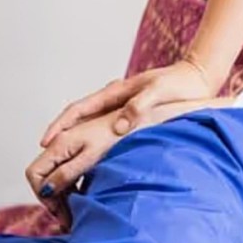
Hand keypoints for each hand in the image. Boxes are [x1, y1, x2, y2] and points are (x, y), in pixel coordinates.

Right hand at [26, 109, 126, 224]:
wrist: (142, 112)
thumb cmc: (121, 132)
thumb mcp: (92, 156)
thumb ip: (68, 172)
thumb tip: (47, 189)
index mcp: (60, 143)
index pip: (35, 172)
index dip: (42, 194)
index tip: (58, 210)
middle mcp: (63, 143)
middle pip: (46, 176)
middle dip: (53, 199)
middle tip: (68, 220)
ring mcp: (75, 145)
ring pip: (59, 175)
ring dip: (64, 195)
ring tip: (76, 214)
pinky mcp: (88, 149)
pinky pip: (74, 172)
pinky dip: (76, 187)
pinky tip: (89, 198)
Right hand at [41, 58, 214, 145]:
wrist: (197, 80)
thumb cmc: (179, 84)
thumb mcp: (158, 91)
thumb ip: (139, 106)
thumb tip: (119, 127)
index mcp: (115, 92)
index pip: (78, 109)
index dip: (60, 126)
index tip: (45, 141)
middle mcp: (113, 100)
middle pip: (78, 119)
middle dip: (60, 136)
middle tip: (46, 157)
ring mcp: (121, 108)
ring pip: (91, 126)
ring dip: (76, 141)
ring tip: (64, 162)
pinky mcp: (132, 117)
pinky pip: (106, 130)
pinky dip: (95, 143)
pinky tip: (95, 159)